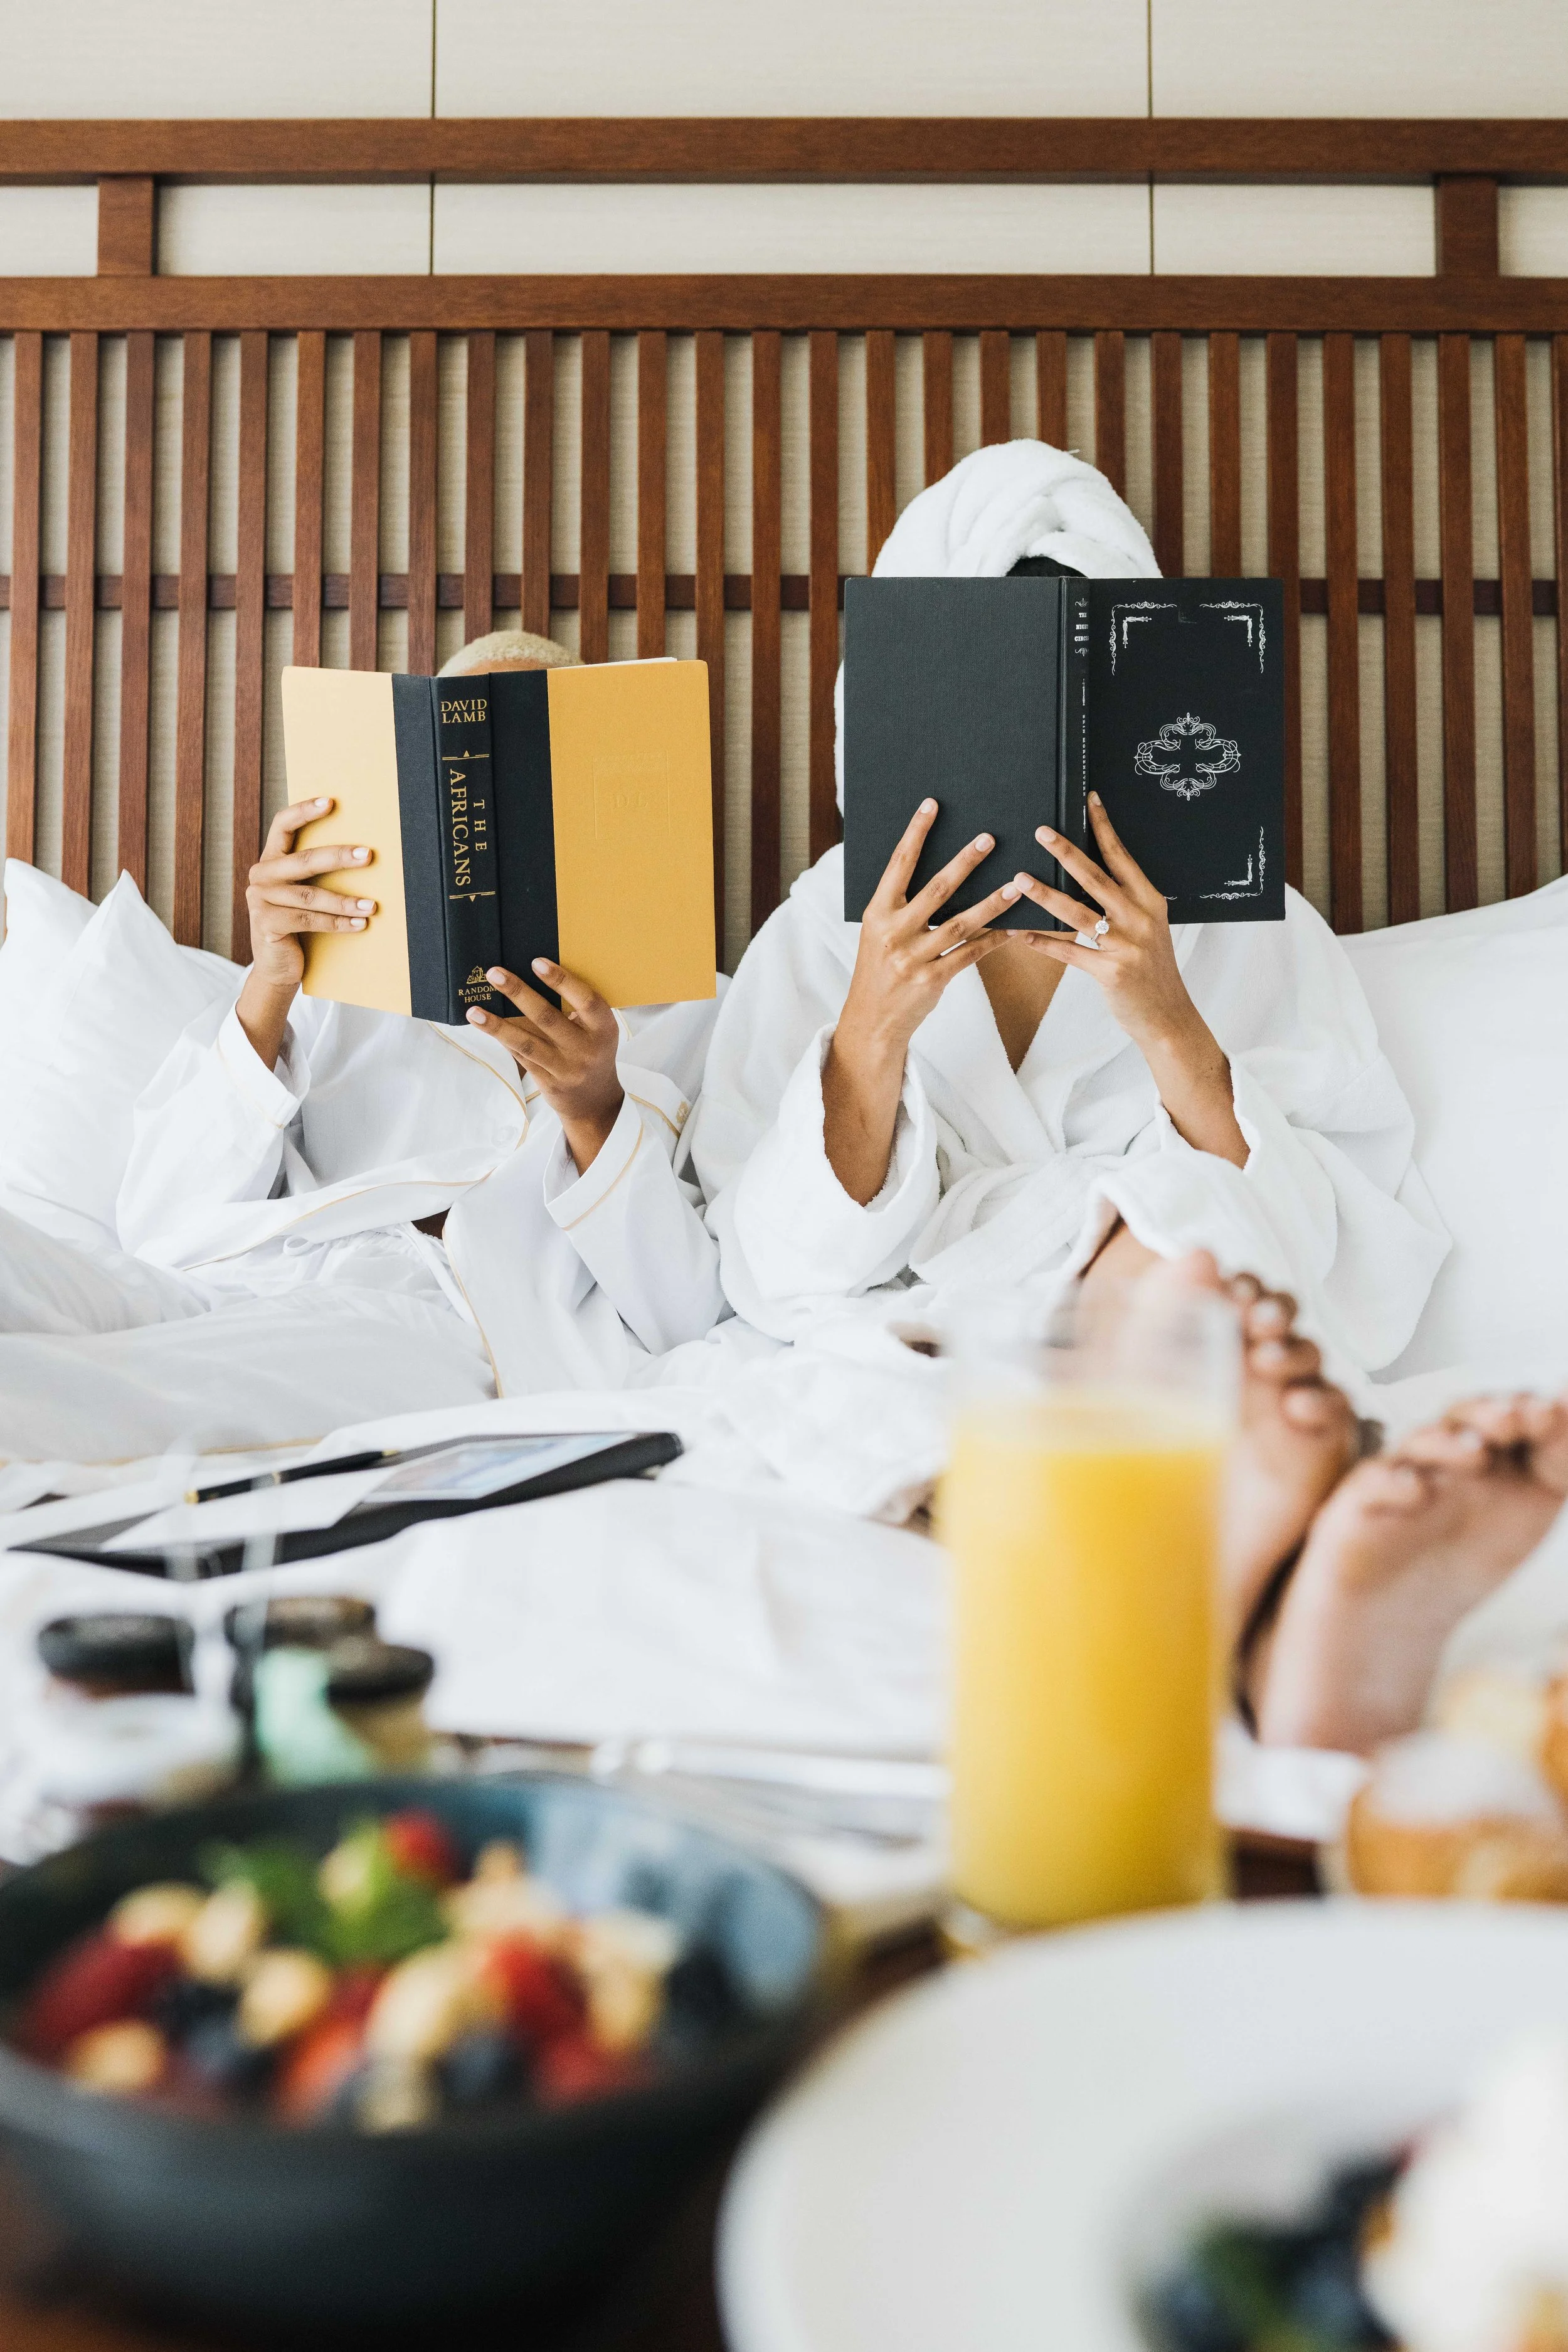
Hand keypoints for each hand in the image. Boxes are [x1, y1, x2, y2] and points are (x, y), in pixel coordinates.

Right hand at [236, 797, 375, 1068]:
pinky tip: (360, 925)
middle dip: (339, 857)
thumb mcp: (305, 895)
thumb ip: (316, 874)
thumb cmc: (299, 925)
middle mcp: (261, 876)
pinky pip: (309, 921)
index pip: (282, 825)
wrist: (278, 967)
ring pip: (310, 896)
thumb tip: (363, 855)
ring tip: (372, 905)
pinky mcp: (267, 925)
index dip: (304, 811)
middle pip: (304, 861)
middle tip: (368, 855)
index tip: (331, 802)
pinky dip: (337, 924)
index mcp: (271, 861)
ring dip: (345, 901)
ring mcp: (260, 900)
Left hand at [467, 960, 623, 1174]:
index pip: (586, 1000)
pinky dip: (502, 1039)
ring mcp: (566, 1068)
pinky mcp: (548, 1082)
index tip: (536, 962)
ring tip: (474, 1011)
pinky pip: (521, 1056)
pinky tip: (484, 1026)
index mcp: (604, 1028)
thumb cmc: (593, 1051)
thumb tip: (532, 975)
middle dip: (518, 993)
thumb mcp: (597, 1030)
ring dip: (497, 1025)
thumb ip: (575, 1009)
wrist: (595, 1101)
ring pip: (526, 1042)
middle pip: (547, 1017)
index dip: (561, 980)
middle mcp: (586, 1049)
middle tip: (494, 973)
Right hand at [839, 798, 1020, 1060]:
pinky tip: (1013, 928)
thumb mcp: (879, 933)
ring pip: (960, 923)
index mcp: (877, 913)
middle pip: (936, 890)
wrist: (872, 1019)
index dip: (915, 833)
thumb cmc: (880, 969)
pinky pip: (970, 954)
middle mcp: (893, 933)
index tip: (932, 805)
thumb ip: (900, 906)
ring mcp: (914, 958)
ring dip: (991, 902)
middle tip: (988, 839)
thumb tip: (938, 870)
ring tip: (1016, 885)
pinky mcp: (933, 979)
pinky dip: (993, 940)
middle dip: (964, 862)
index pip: (898, 865)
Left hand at [1012, 794, 1246, 1166]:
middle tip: (1040, 830)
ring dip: (1043, 895)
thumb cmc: (1152, 972)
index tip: (1088, 799)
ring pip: (1076, 913)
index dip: (1103, 827)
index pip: (1122, 857)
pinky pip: (1068, 952)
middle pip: (1096, 877)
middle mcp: (1140, 918)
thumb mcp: (1148, 930)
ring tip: (1017, 879)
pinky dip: (1042, 942)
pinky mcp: (1110, 972)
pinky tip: (1019, 933)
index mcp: (1150, 901)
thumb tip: (1089, 875)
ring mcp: (1126, 945)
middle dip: (1065, 852)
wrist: (1169, 1017)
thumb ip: (1124, 904)